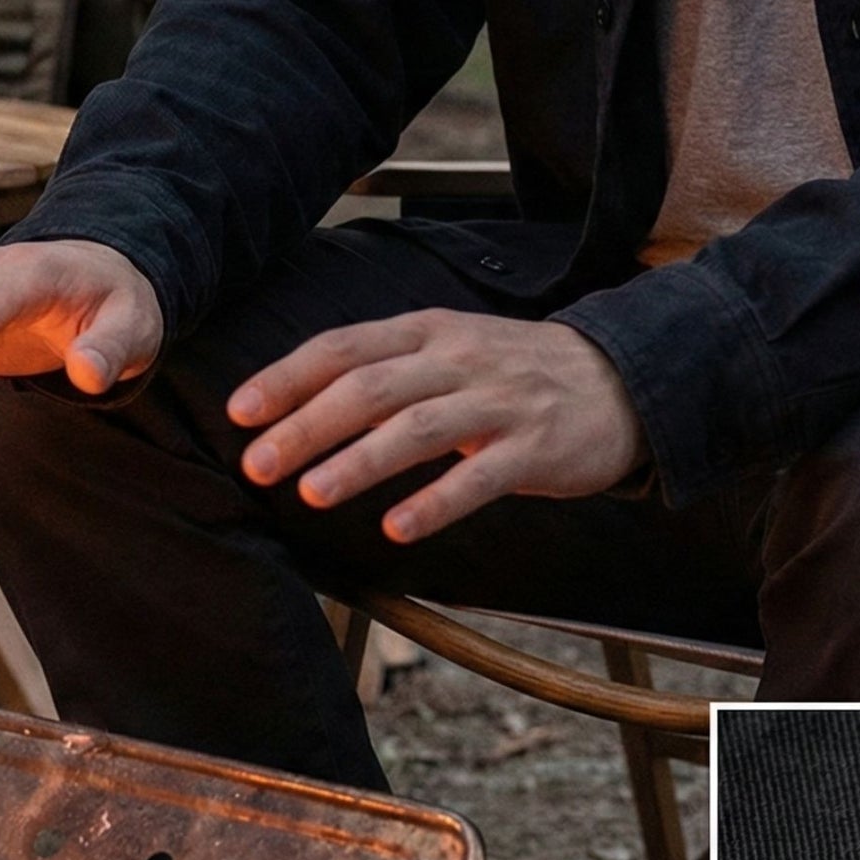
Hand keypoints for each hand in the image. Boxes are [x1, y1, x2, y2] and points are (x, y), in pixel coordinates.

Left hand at [230, 310, 644, 542]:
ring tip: (312, 493)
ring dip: (359, 461)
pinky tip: (399, 528)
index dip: (288, 377)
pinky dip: (435, 502)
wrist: (618, 377)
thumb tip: (300, 403)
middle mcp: (458, 360)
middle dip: (307, 426)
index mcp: (429, 332)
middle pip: (370, 387)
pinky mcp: (534, 448)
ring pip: (417, 428)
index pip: (345, 347)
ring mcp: (498, 403)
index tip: (241, 412)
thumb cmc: (516, 371)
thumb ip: (387, 367)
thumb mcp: (451, 348)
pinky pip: (479, 477)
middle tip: (258, 465)